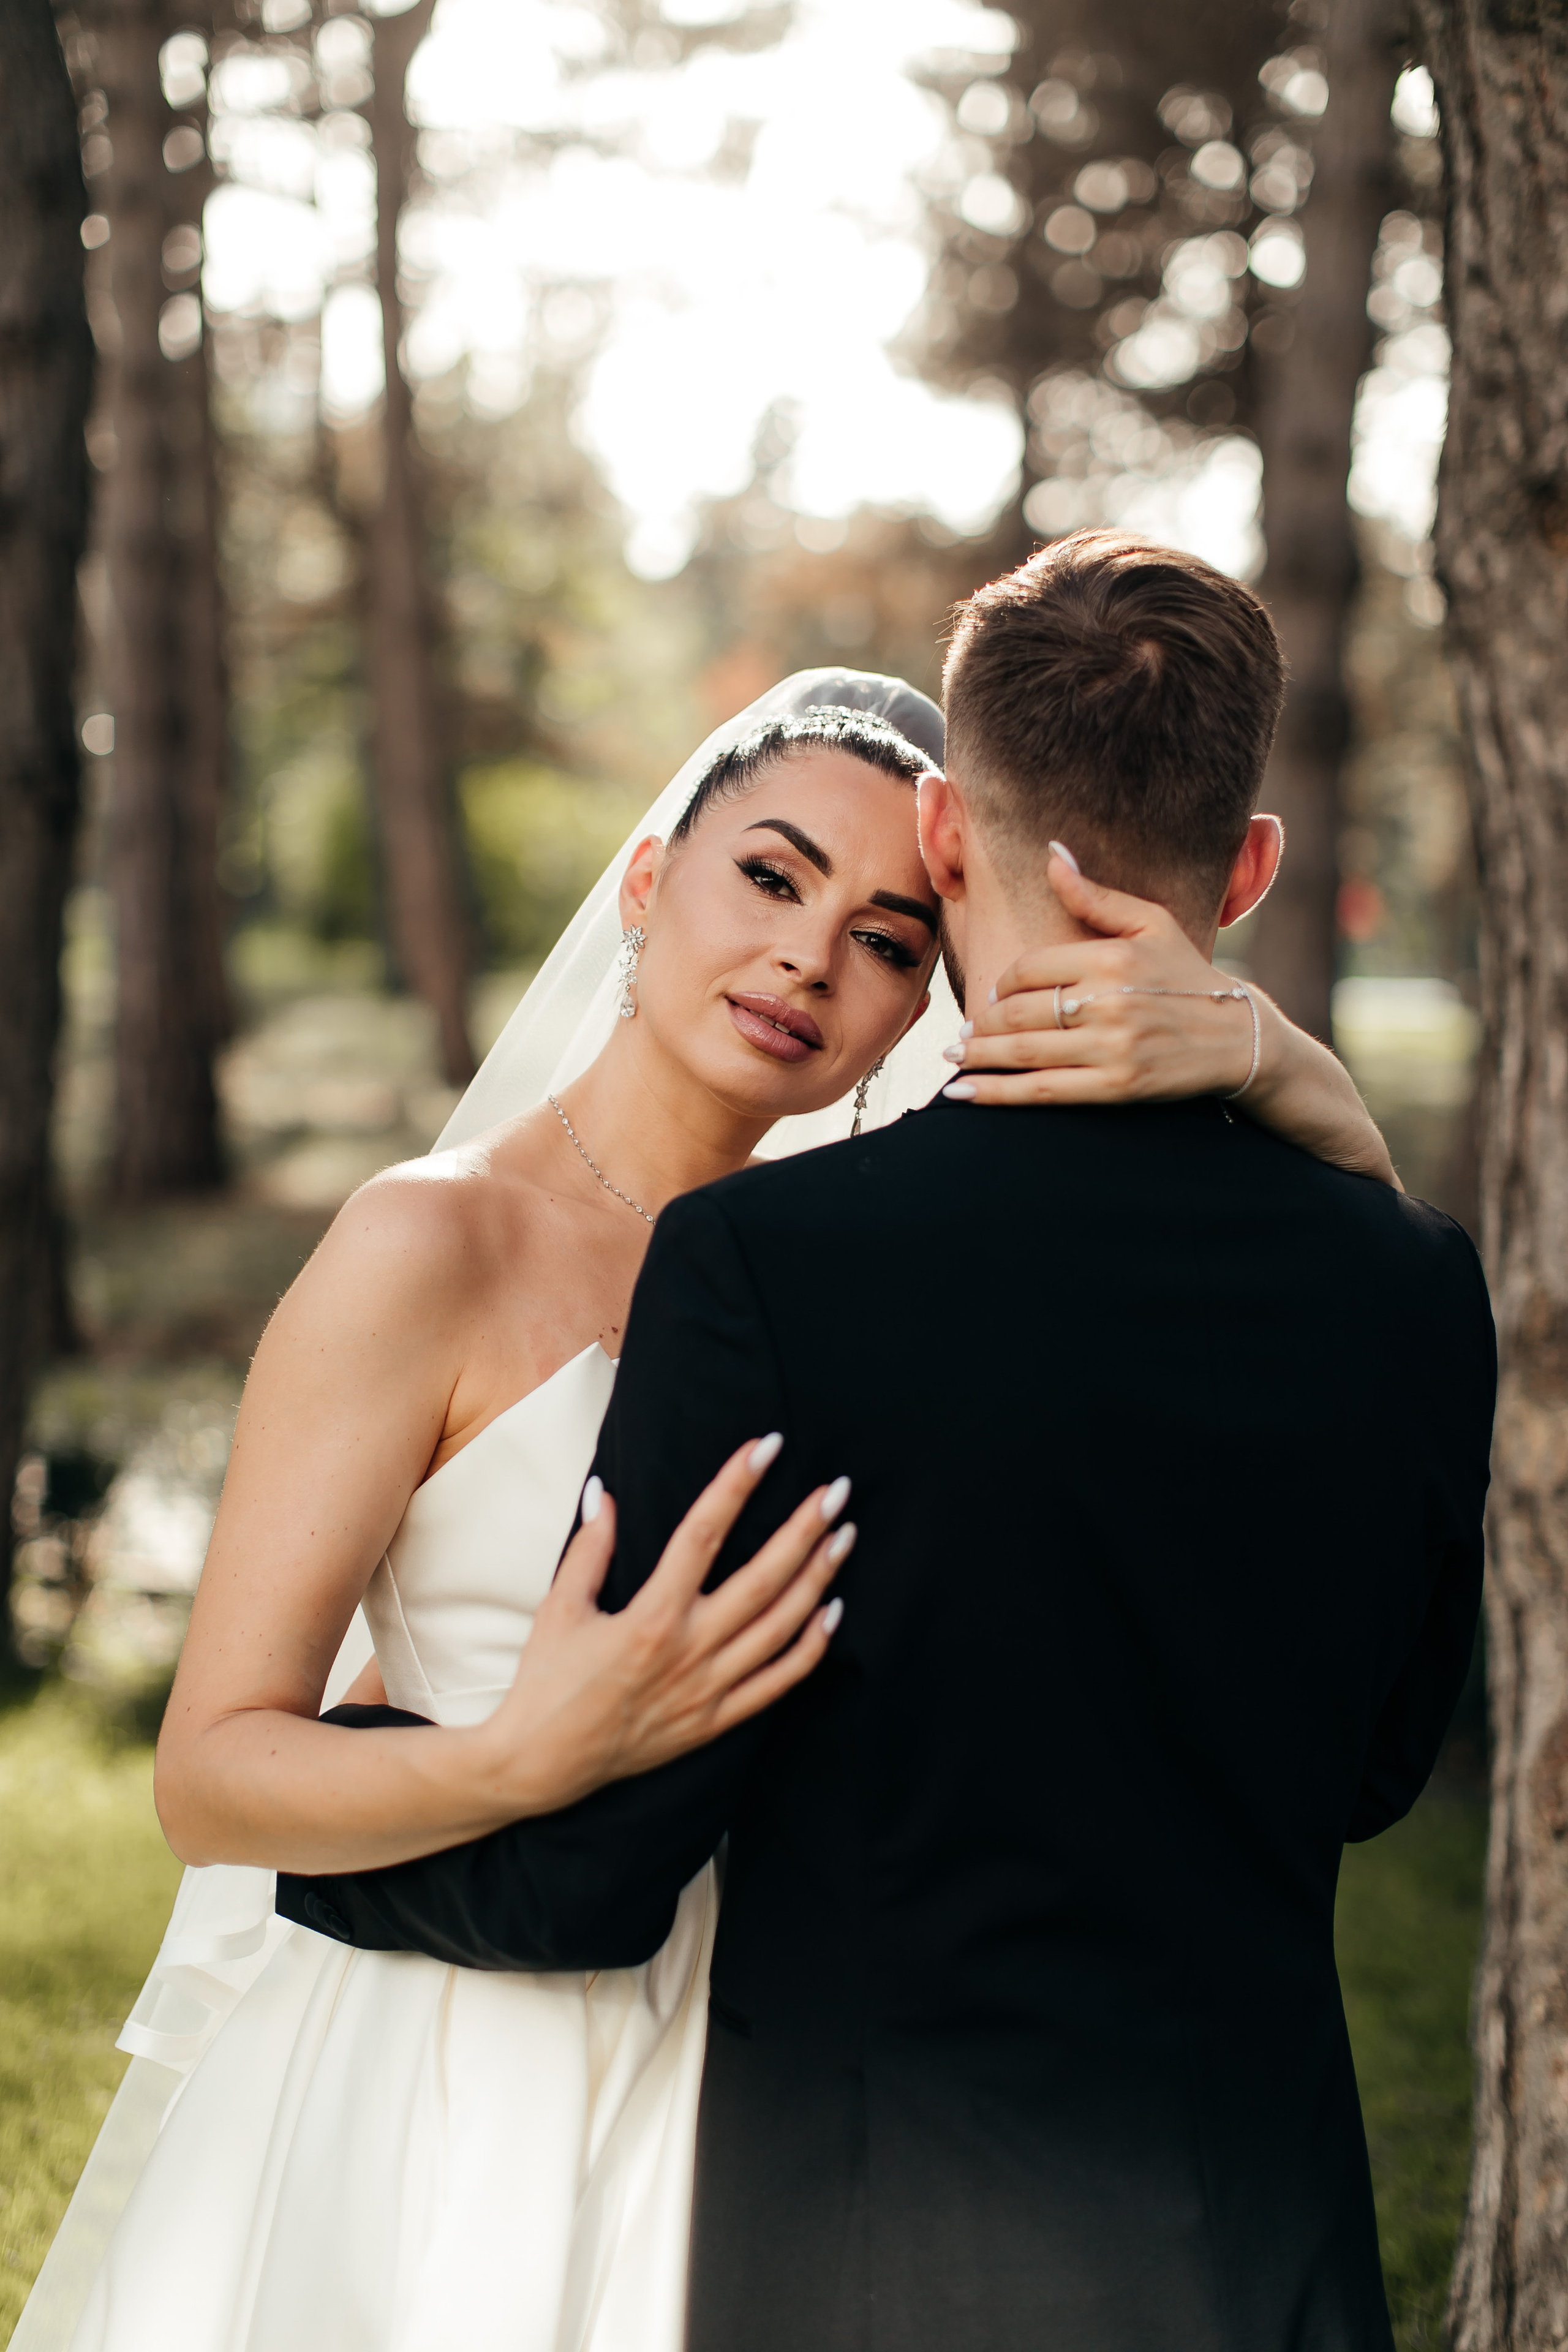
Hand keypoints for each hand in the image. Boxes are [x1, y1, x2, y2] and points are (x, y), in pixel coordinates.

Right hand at [478, 1438, 850, 1814]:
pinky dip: (812, 1647)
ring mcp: (708, 1691)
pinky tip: (833, 1611)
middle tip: (837, 1489)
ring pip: (782, 1628)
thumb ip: (590, 1549)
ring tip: (845, 1536)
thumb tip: (606, 1491)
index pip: (703, 1534)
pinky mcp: (716, 1722)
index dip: (736, 1485)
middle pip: (763, 1579)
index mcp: (650, 1618)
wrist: (541, 1765)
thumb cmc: (546, 1682)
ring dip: (819, 1578)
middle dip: (804, 1529)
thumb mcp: (558, 1608)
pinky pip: (779, 1683)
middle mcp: (688, 1652)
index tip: (765, 1446)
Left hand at [942, 850, 1258, 1105]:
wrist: (1236, 1037)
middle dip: (983, 1023)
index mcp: (1112, 957)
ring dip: (978, 1056)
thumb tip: (1052, 853)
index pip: (1030, 968)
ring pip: (1024, 1052)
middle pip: (1020, 1011)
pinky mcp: (1116, 1086)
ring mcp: (1112, 1047)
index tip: (995, 995)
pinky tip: (966, 1093)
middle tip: (963, 1031)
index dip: (1005, 983)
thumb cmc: (1187, 973)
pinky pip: (1044, 1090)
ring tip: (955, 1057)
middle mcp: (1109, 1001)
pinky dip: (998, 1093)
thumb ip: (1095, 896)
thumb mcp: (1151, 923)